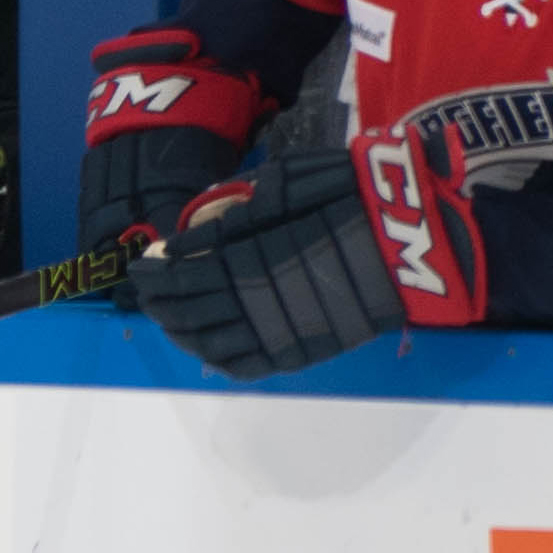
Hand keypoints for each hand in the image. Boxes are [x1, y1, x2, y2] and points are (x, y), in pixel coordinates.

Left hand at [126, 149, 405, 380]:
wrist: (411, 238)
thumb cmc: (345, 197)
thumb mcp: (279, 188)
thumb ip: (229, 219)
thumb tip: (181, 244)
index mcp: (244, 254)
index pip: (181, 272)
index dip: (156, 273)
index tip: (141, 266)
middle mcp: (252, 295)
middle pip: (187, 307)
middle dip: (159, 301)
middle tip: (146, 293)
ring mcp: (276, 327)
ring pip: (208, 340)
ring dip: (179, 330)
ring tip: (165, 318)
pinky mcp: (300, 350)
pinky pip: (245, 365)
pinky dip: (216, 359)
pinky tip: (202, 347)